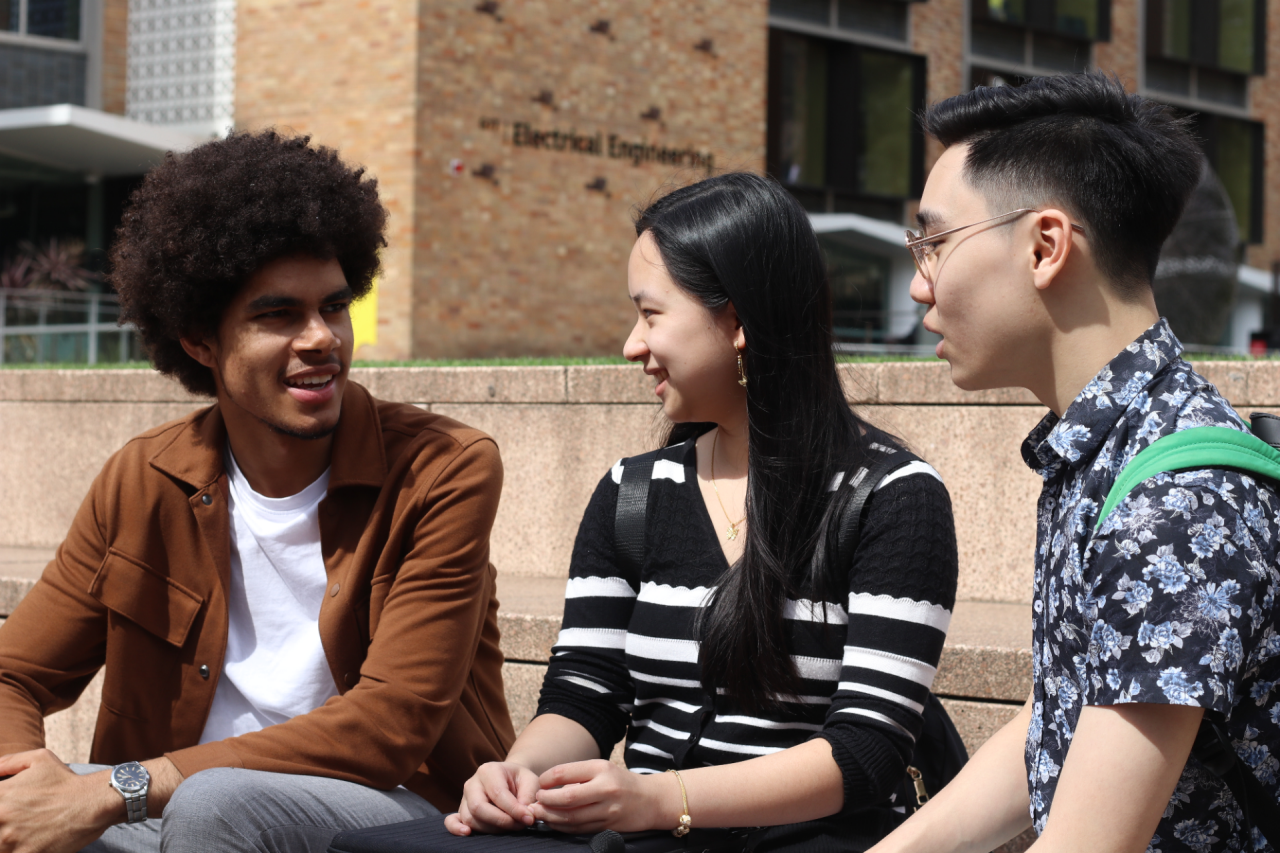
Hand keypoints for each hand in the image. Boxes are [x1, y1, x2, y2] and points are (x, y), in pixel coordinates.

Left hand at [0, 749, 121, 852]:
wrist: (93, 802)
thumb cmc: (66, 782)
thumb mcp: (39, 759)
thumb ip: (8, 762)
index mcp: (1, 794)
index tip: (5, 812)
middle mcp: (1, 816)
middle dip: (2, 823)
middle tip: (13, 823)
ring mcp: (10, 839)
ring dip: (5, 841)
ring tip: (20, 834)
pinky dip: (15, 850)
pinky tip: (26, 843)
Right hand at [446, 761, 541, 835]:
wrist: (509, 780)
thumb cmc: (520, 780)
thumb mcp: (530, 781)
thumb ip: (529, 796)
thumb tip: (525, 814)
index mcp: (489, 771)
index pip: (497, 793)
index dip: (513, 809)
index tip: (529, 819)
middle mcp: (472, 783)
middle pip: (479, 807)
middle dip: (501, 821)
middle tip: (520, 825)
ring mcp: (465, 798)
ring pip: (470, 818)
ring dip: (491, 829)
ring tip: (511, 827)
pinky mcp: (462, 811)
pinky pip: (452, 820)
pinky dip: (456, 828)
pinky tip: (467, 833)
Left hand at [528, 759, 678, 834]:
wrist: (651, 800)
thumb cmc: (621, 782)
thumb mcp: (602, 769)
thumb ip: (578, 775)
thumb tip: (549, 785)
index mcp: (601, 769)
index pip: (566, 772)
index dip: (547, 779)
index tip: (540, 783)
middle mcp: (605, 789)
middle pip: (567, 797)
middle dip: (546, 800)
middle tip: (535, 801)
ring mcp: (608, 809)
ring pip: (572, 817)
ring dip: (551, 817)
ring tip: (539, 813)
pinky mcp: (609, 826)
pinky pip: (580, 828)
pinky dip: (563, 827)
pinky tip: (554, 823)